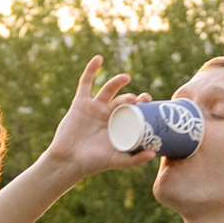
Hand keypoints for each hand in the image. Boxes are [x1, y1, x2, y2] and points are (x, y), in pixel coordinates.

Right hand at [40, 56, 158, 180]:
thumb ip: (134, 160)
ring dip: (117, 82)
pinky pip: (85, 83)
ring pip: (108, 89)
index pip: (133, 111)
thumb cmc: (93, 163)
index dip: (142, 104)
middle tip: (142, 98)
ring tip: (127, 78)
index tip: (149, 101)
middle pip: (123, 99)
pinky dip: (91, 70)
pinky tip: (99, 59)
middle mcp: (108, 114)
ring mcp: (94, 107)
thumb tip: (154, 154)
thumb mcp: (117, 160)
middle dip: (133, 97)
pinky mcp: (80, 103)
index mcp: (118, 125)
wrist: (69, 160)